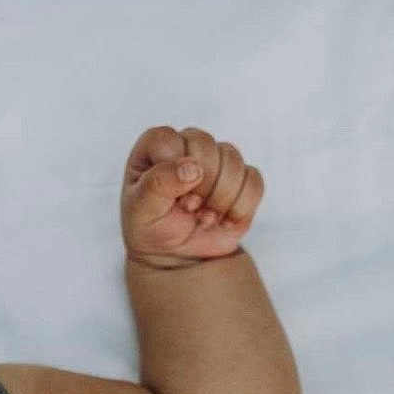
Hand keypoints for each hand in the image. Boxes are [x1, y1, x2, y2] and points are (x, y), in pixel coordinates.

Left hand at [120, 125, 263, 268]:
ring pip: (233, 163)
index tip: (166, 197)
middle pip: (205, 145)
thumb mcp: (140, 210)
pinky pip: (253, 183)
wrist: (174, 252)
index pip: (168, 140)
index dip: (170, 171)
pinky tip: (221, 220)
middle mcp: (189, 144)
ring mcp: (219, 159)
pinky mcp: (243, 179)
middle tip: (186, 208)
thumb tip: (193, 167)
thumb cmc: (150, 225)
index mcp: (158, 145)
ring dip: (217, 200)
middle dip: (196, 187)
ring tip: (201, 217)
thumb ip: (157, 184)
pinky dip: (238, 209)